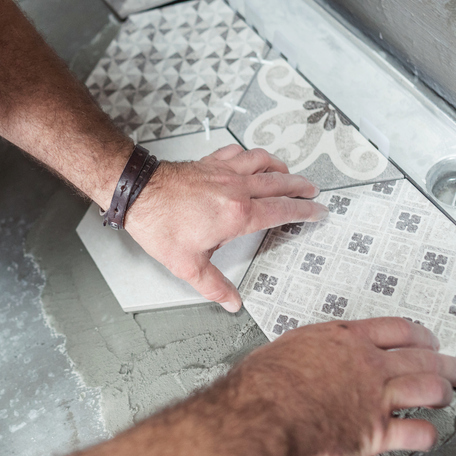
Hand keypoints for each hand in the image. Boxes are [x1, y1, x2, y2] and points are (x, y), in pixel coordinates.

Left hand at [123, 144, 326, 311]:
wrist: (137, 193)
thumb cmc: (160, 225)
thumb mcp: (188, 265)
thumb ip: (214, 285)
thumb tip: (231, 302)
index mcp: (237, 215)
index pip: (281, 211)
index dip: (304, 212)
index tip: (317, 211)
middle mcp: (236, 188)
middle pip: (279, 183)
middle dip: (301, 187)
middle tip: (313, 191)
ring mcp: (223, 172)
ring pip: (263, 163)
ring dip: (281, 168)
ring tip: (289, 174)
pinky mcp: (209, 162)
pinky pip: (238, 153)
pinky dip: (251, 155)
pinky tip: (252, 159)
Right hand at [227, 317, 455, 455]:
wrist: (264, 411)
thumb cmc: (267, 381)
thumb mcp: (293, 345)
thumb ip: (315, 348)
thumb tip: (310, 354)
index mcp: (349, 339)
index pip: (399, 329)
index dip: (421, 335)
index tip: (428, 340)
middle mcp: (370, 365)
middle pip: (424, 357)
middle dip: (446, 363)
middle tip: (455, 368)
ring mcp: (377, 398)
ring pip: (431, 389)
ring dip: (445, 392)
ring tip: (448, 396)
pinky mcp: (376, 433)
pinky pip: (417, 433)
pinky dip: (428, 435)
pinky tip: (428, 434)